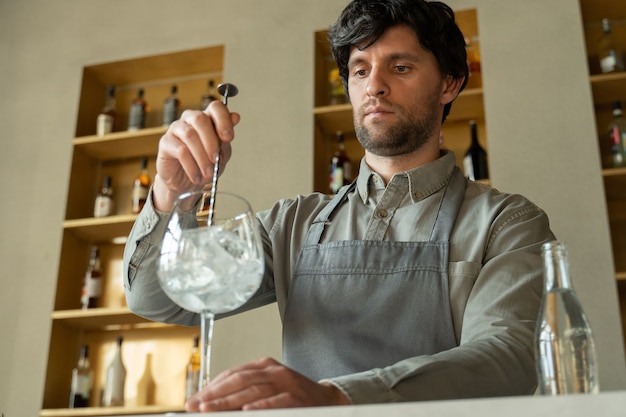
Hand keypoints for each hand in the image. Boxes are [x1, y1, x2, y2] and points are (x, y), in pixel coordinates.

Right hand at [153, 100, 240, 210]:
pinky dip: (191, 166)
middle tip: (216, 160)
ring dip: (202, 157)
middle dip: (211, 142)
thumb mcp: (221, 154)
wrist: (186, 182)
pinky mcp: (165, 142)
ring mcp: (176, 129)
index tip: (228, 137)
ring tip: (208, 172)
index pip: (215, 108)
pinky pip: (180, 150)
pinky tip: (196, 176)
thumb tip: (235, 117)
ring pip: (190, 135)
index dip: (223, 120)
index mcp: (207, 119)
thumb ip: (226, 138)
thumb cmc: (204, 165)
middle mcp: (190, 119)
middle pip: (200, 119)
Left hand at [185, 357, 349, 411]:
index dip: (211, 387)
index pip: (233, 374)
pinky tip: (245, 411)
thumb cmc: (295, 396)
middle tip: (195, 406)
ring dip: (228, 402)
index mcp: (265, 366)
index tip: (194, 401)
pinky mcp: (296, 397)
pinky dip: (259, 406)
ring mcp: (286, 383)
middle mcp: (274, 371)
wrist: (329, 401)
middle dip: (214, 395)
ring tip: (209, 409)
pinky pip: (275, 401)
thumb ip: (246, 391)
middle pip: (238, 381)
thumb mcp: (270, 388)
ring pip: (252, 391)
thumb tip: (214, 404)